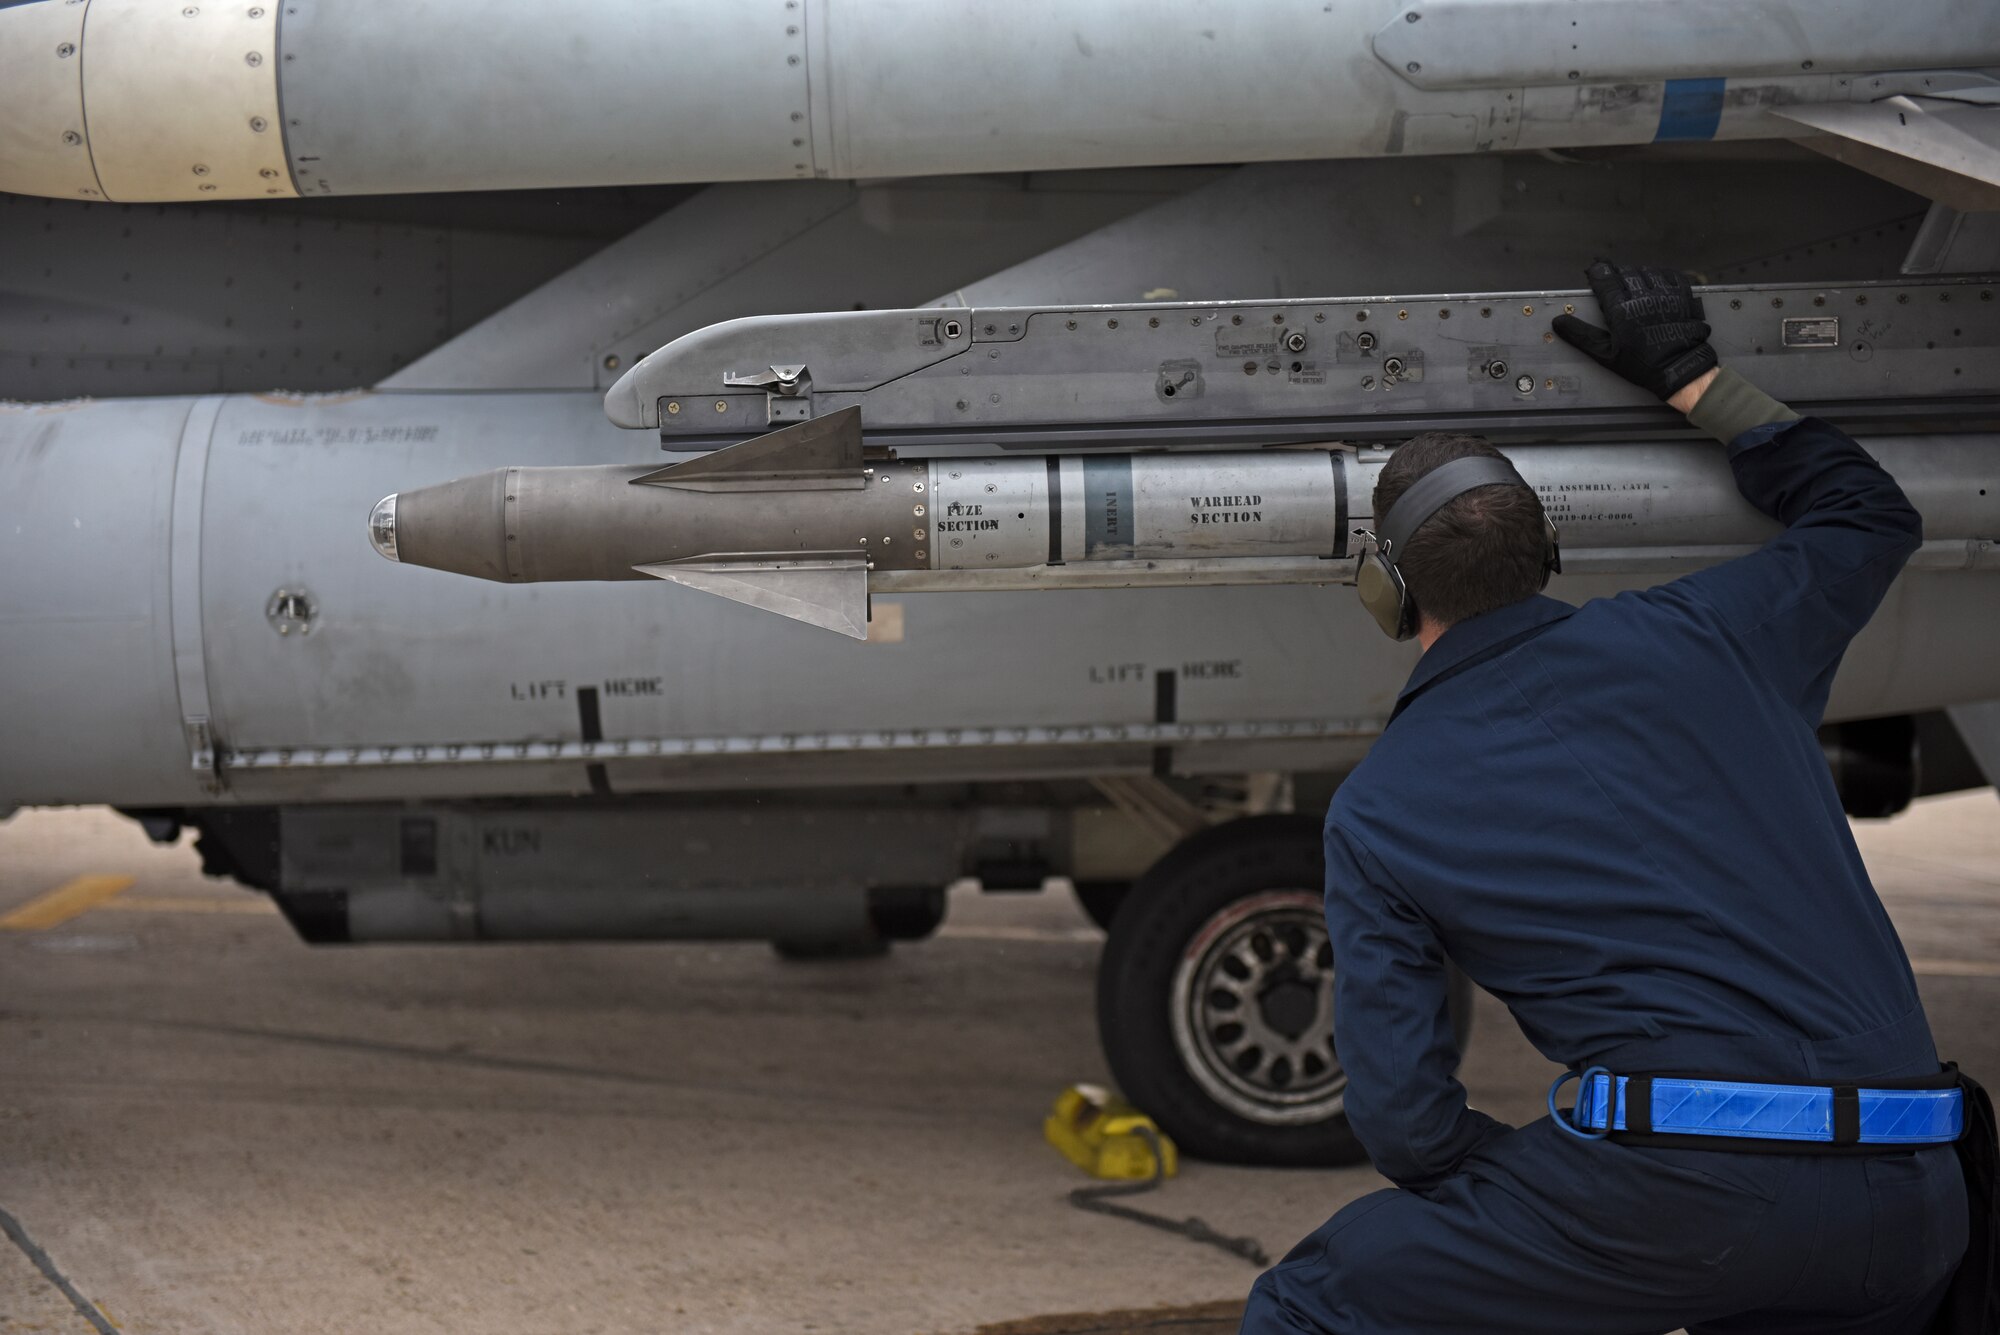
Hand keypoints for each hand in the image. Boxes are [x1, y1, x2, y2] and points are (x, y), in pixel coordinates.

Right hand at [1552, 260, 1716, 400]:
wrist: (1679, 368)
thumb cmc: (1642, 364)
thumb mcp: (1605, 354)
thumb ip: (1581, 335)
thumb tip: (1559, 322)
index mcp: (1621, 309)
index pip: (1604, 278)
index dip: (1597, 271)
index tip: (1593, 269)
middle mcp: (1642, 296)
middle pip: (1625, 272)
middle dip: (1616, 272)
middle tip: (1611, 277)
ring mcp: (1665, 293)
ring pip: (1647, 271)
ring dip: (1637, 273)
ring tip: (1633, 281)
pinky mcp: (1682, 294)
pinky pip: (1671, 274)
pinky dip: (1661, 275)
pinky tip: (1656, 282)